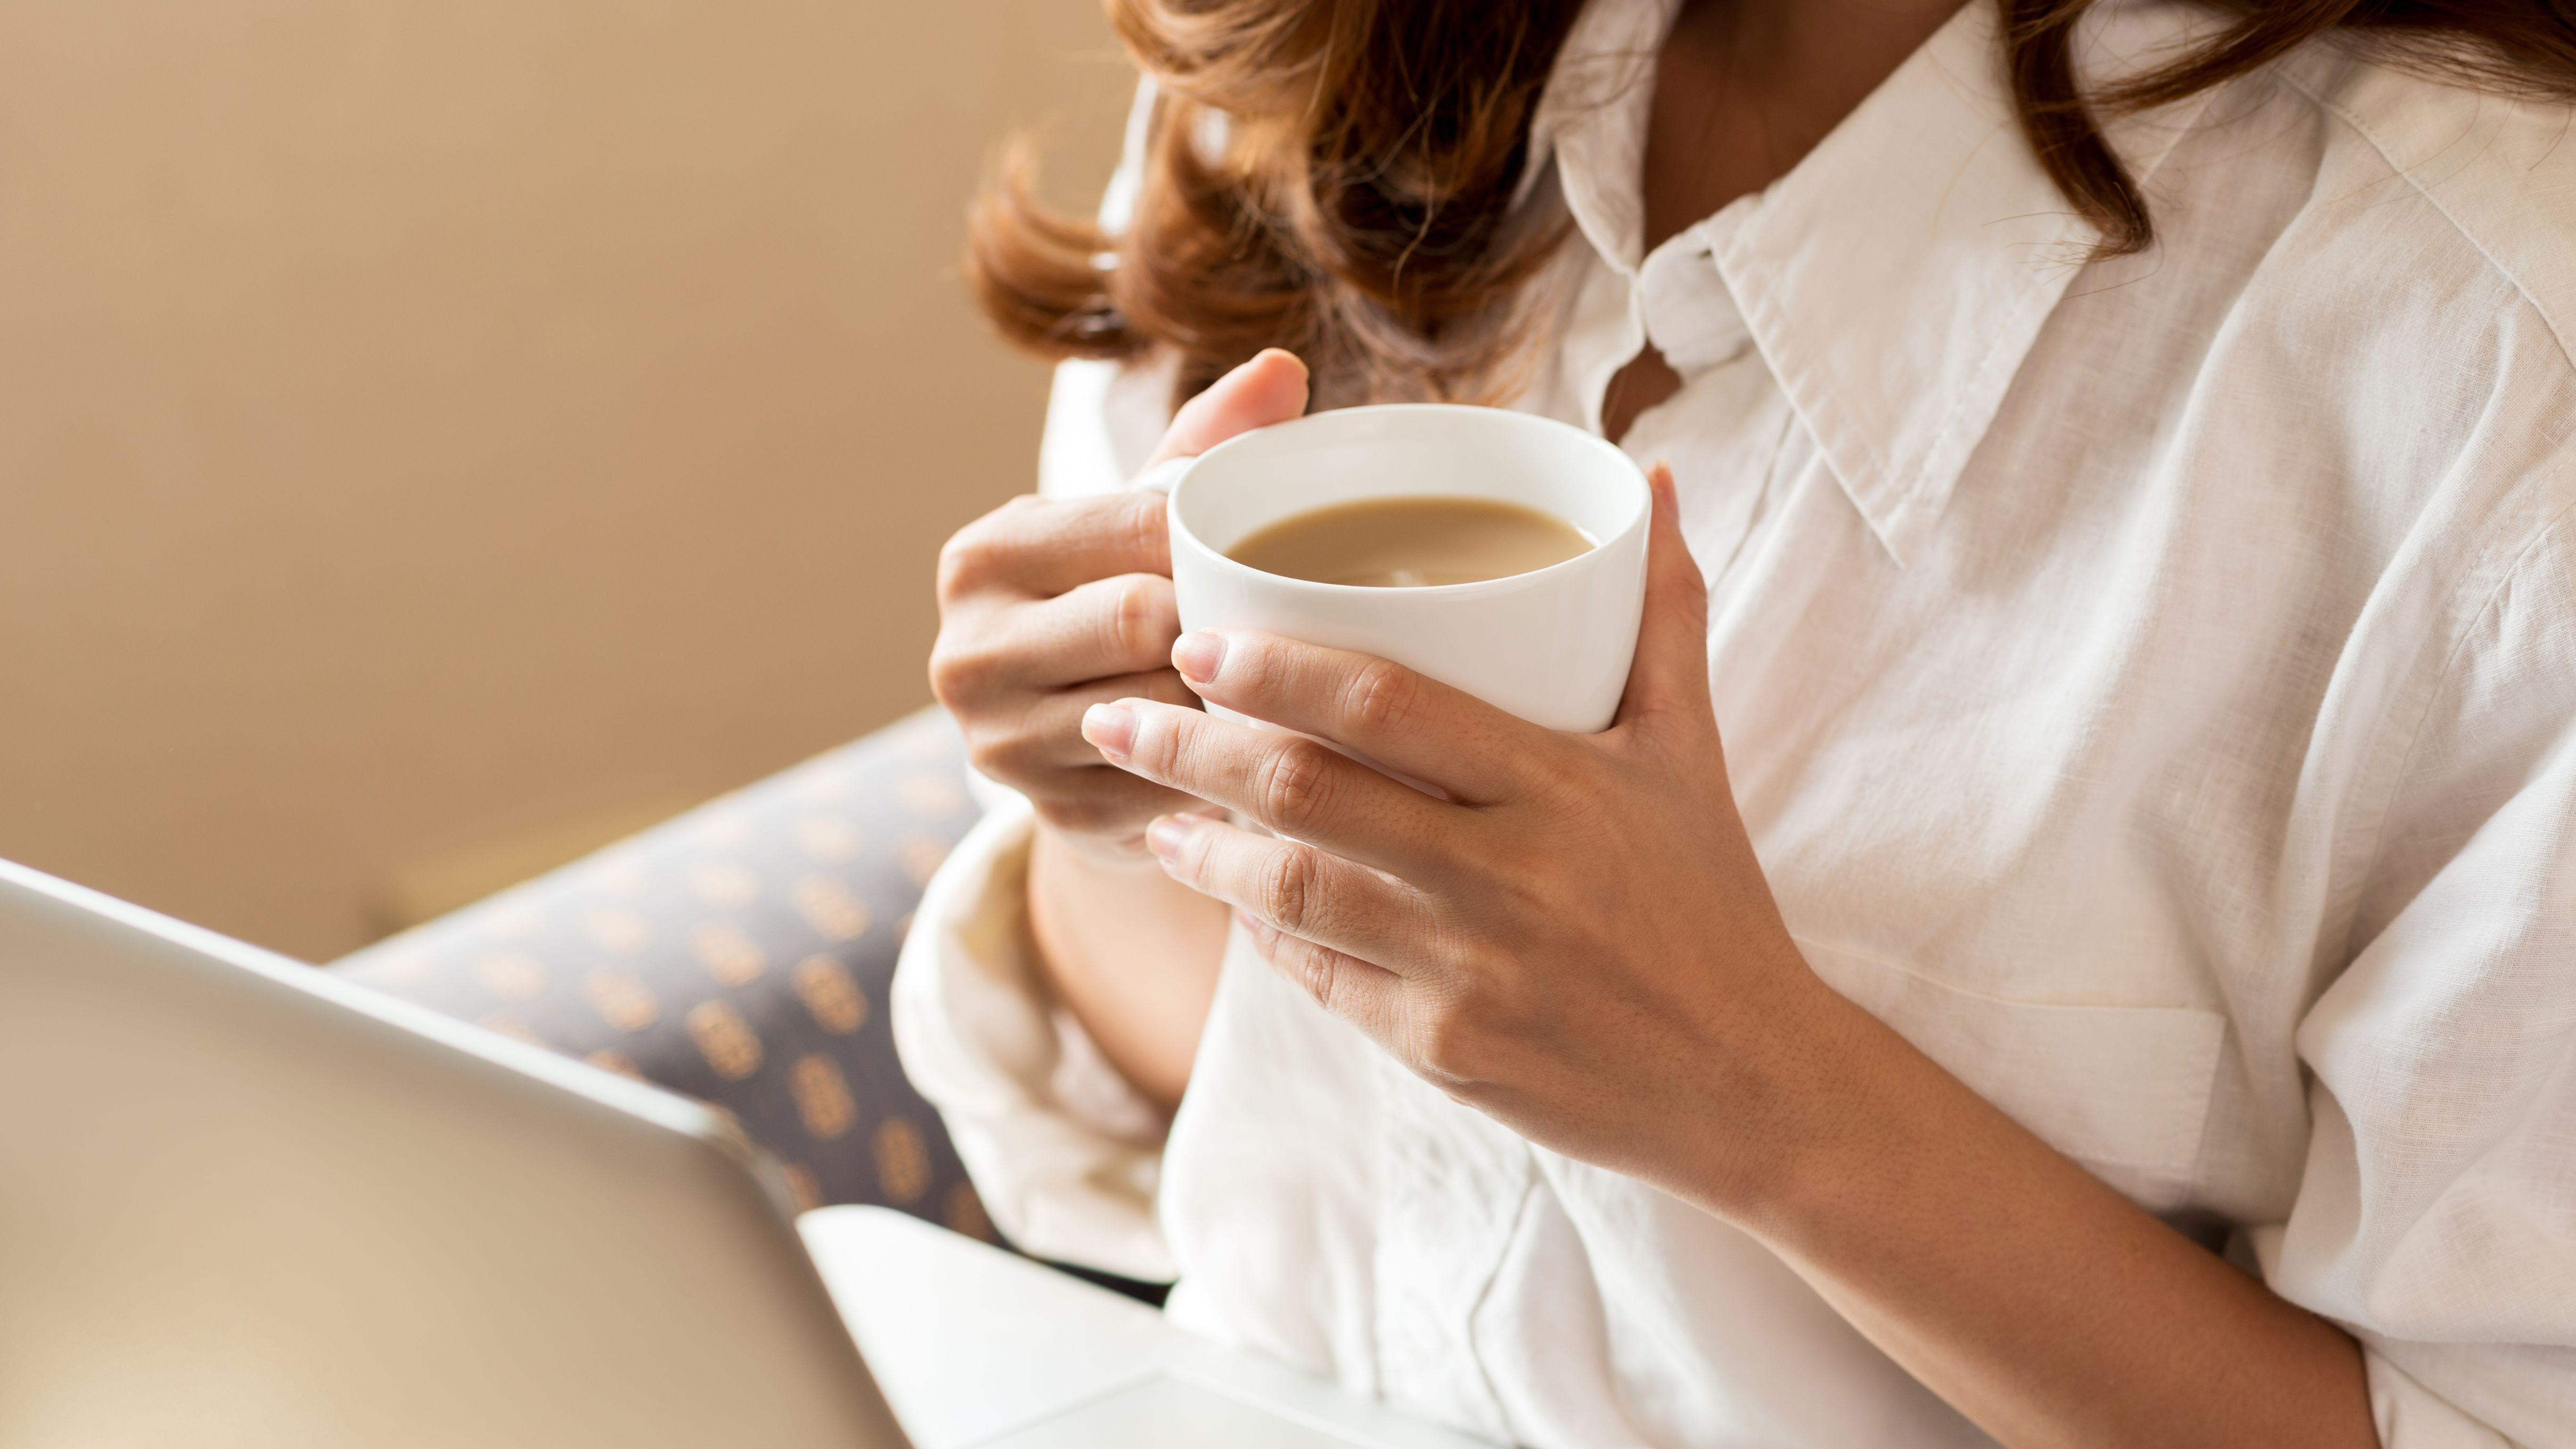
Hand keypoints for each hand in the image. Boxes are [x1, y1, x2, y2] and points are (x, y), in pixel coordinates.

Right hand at [929, 350, 1309, 856]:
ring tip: (1280, 680)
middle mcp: (969, 652)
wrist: (1073, 745)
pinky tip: (1258, 747)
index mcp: (984, 556)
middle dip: (1217, 621)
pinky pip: (1172, 782)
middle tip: (1284, 617)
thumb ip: (1202, 444)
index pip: (1129, 528)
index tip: (1272, 544)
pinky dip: (1221, 763)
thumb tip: (1282, 368)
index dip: (1214, 538)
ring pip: (1160, 707)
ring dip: (1227, 698)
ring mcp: (1002, 745)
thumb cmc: (1118, 600)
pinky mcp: (1055, 817)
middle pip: (1138, 621)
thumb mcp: (1140, 520)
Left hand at [1076, 467, 1868, 1208]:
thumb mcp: (1692, 750)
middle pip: (1305, 793)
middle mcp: (1505, 876)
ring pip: (1288, 893)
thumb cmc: (1710, 901)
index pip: (1385, 703)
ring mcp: (1467, 971)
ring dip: (1198, 848)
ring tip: (1149, 808)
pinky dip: (1259, 933)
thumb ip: (1664, 614)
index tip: (1196, 640)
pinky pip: (1318, 978)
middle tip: (1117, 711)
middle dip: (1190, 748)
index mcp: (1559, 785)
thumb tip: (1648, 481)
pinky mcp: (1442, 1053)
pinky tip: (1227, 899)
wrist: (1751, 1081)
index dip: (1274, 667)